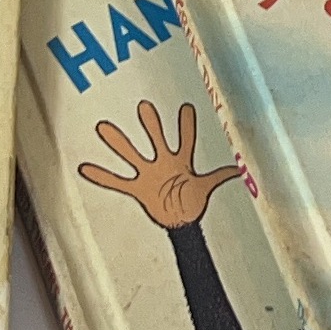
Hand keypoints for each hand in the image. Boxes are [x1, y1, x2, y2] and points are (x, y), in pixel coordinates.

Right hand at [78, 101, 241, 231]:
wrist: (179, 223)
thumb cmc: (193, 202)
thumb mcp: (208, 185)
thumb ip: (224, 174)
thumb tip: (244, 168)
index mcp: (181, 161)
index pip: (185, 139)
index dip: (187, 125)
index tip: (186, 107)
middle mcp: (163, 163)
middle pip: (156, 139)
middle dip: (151, 124)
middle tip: (144, 106)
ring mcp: (148, 174)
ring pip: (131, 154)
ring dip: (118, 143)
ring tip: (103, 127)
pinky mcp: (138, 189)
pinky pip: (117, 181)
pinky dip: (102, 175)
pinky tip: (86, 167)